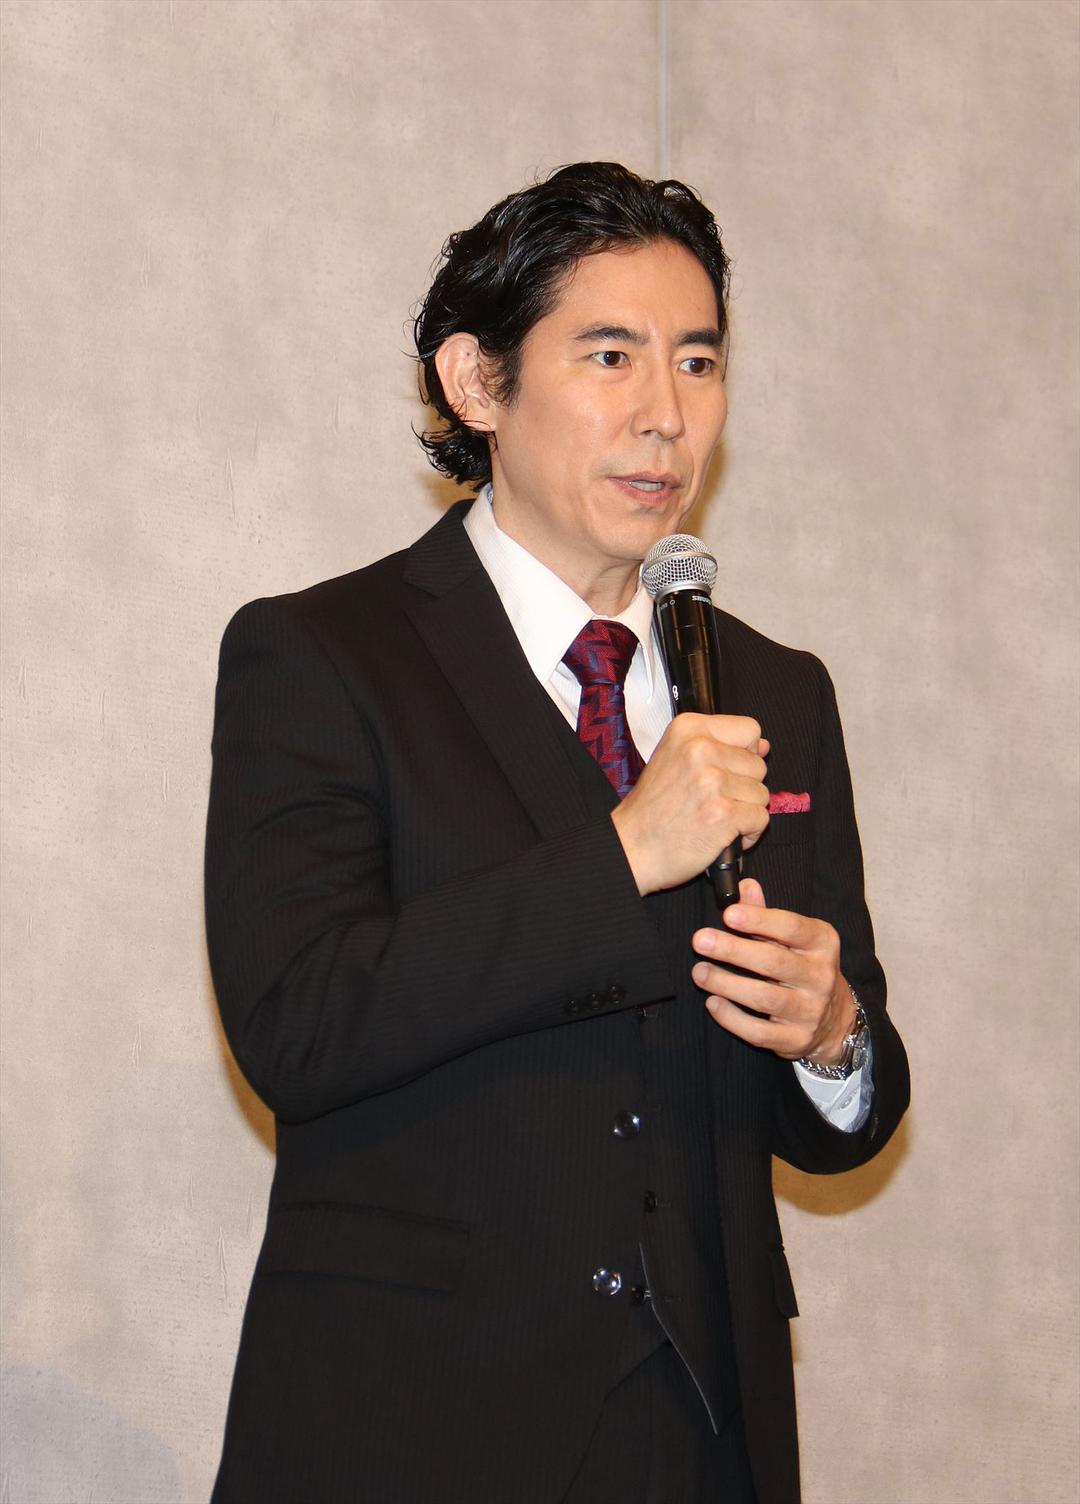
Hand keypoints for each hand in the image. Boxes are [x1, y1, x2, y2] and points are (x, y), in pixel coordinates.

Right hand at [612, 715, 769, 895]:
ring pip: (761, 794)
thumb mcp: (674, 758)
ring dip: (744, 811)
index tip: (725, 770)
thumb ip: (718, 747)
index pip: (749, 730)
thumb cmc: (652, 809)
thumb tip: (763, 746)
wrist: (631, 847)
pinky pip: (760, 819)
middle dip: (742, 787)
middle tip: (710, 801)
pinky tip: (721, 835)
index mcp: (689, 729)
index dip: (744, 753)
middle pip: (758, 765)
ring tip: (713, 818)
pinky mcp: (723, 813)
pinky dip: (746, 834)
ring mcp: (712, 781)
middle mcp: (700, 749)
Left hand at [690, 878, 856, 1063]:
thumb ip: (766, 913)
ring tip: (699, 972)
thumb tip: (745, 885)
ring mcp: (810, 1011)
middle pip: (774, 962)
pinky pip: (760, 1032)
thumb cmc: (803, 967)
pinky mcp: (796, 1040)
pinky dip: (732, 1018)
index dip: (759, 920)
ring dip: (727, 984)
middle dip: (734, 950)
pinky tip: (712, 1002)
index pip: (792, 928)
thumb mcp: (793, 938)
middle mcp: (821, 977)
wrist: (834, 1020)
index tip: (728, 914)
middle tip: (700, 940)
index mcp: (822, 944)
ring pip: (765, 998)